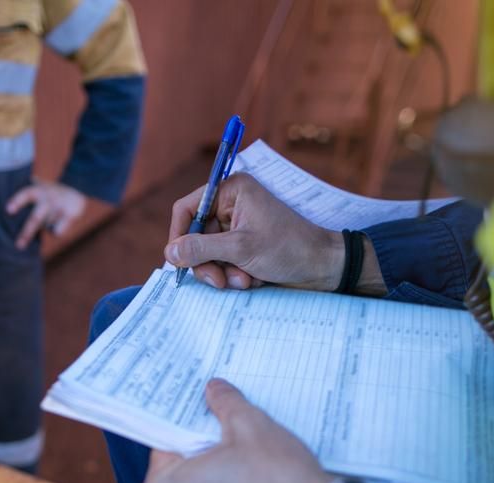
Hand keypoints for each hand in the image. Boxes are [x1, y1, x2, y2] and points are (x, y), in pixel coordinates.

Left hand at [6, 180, 86, 248]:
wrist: (76, 186)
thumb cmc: (46, 192)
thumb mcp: (35, 187)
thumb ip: (21, 196)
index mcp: (36, 190)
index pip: (25, 195)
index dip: (17, 202)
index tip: (8, 211)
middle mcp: (48, 197)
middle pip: (36, 218)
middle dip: (27, 233)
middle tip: (19, 246)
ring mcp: (60, 206)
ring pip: (47, 226)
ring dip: (44, 226)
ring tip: (47, 218)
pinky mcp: (71, 214)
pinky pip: (59, 231)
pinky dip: (56, 231)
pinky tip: (58, 223)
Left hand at [140, 378, 331, 482]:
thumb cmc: (277, 482)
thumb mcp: (249, 425)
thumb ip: (225, 402)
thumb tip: (215, 390)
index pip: (165, 445)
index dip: (189, 423)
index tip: (205, 411)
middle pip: (181, 471)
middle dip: (204, 449)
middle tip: (230, 429)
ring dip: (218, 472)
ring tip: (246, 453)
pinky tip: (255, 480)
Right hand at [164, 173, 343, 290]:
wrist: (324, 267)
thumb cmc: (289, 248)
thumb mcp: (241, 249)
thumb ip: (201, 249)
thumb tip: (169, 253)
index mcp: (232, 191)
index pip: (188, 208)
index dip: (179, 236)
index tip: (177, 261)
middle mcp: (232, 205)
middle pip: (196, 236)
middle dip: (207, 263)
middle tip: (218, 281)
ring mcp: (238, 227)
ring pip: (209, 254)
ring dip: (224, 272)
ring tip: (245, 280)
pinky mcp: (244, 246)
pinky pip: (224, 263)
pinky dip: (235, 274)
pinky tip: (254, 279)